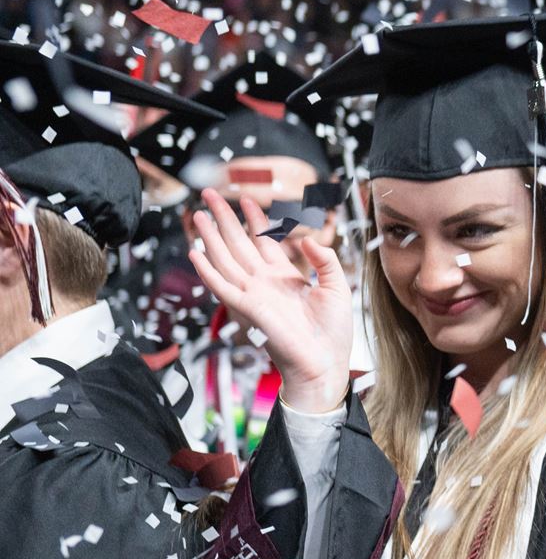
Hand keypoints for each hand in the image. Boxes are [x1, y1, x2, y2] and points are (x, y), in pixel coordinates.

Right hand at [187, 189, 353, 413]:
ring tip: (198, 214)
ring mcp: (253, 294)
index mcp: (285, 276)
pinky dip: (208, 271)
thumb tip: (310, 238)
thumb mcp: (336, 287)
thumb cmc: (331, 332)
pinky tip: (196, 253)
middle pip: (239, 243)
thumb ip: (325, 260)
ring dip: (211, 236)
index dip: (256, 219)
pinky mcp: (247, 309)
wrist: (324, 363)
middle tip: (210, 195)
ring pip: (226, 258)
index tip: (246, 198)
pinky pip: (222, 286)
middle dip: (224, 218)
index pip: (265, 240)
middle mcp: (265, 282)